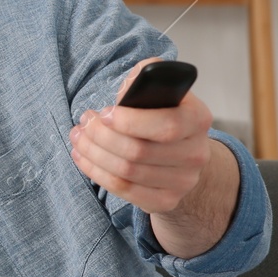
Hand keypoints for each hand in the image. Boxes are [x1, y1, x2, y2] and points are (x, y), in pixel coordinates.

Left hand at [68, 56, 213, 215]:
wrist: (181, 153)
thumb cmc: (161, 115)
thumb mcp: (160, 89)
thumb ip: (147, 75)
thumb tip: (133, 81)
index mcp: (198, 119)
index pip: (167, 125)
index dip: (129, 121)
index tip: (104, 113)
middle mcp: (196, 153)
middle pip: (138, 151)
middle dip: (101, 136)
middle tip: (83, 124)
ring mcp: (183, 181)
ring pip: (126, 172)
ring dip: (93, 154)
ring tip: (78, 137)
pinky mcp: (166, 201)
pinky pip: (124, 190)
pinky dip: (96, 172)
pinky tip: (83, 157)